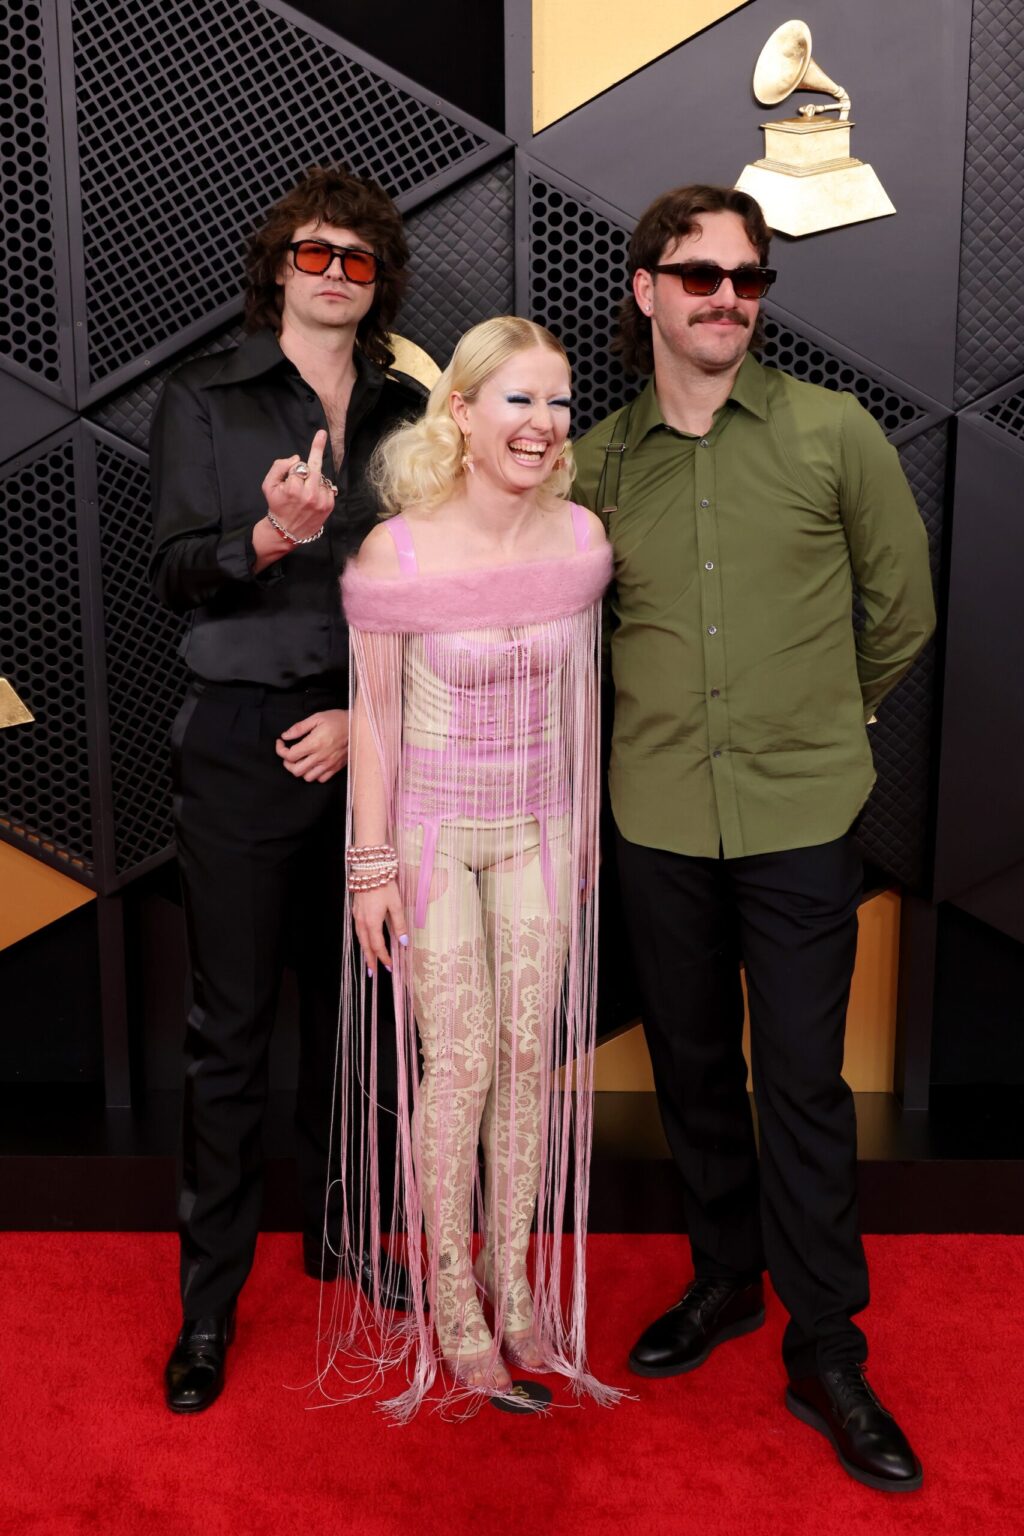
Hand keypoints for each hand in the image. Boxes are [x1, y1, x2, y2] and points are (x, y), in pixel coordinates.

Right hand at [261, 428, 336, 544]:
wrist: (287, 531)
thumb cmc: (277, 505)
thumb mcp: (268, 485)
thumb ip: (279, 467)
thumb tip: (297, 458)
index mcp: (293, 488)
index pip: (299, 466)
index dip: (294, 467)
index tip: (319, 435)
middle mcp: (309, 494)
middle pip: (315, 466)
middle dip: (317, 449)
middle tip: (322, 434)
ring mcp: (321, 501)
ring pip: (320, 477)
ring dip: (314, 479)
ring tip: (305, 490)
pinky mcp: (329, 506)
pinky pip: (328, 487)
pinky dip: (321, 487)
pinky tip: (313, 496)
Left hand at [276, 708, 348, 781]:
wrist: (358, 726)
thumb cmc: (338, 720)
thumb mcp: (317, 718)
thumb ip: (299, 728)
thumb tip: (285, 736)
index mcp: (314, 743)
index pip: (290, 756)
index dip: (281, 750)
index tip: (281, 743)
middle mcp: (320, 757)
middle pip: (296, 770)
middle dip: (288, 763)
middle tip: (289, 754)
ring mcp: (329, 764)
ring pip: (307, 777)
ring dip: (301, 770)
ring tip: (301, 760)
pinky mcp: (336, 767)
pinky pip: (321, 779)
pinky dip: (314, 774)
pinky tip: (313, 764)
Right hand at [353, 880, 407, 973]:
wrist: (369, 868)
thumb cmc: (384, 884)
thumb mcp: (396, 904)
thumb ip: (399, 924)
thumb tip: (403, 942)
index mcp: (372, 922)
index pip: (378, 946)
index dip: (383, 957)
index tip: (389, 967)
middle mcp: (362, 921)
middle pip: (366, 945)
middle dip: (370, 960)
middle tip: (373, 973)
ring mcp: (357, 915)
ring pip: (360, 938)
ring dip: (365, 950)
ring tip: (369, 961)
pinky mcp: (356, 909)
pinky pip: (358, 929)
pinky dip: (362, 939)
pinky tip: (366, 939)